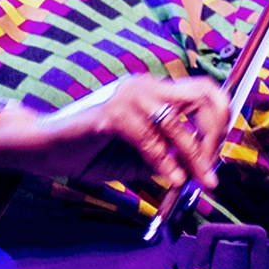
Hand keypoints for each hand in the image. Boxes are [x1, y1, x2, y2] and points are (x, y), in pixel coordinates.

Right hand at [0, 73, 229, 193]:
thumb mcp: (143, 159)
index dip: (221, 122)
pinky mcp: (111, 112)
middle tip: (211, 170)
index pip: (205, 93)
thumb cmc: (93, 152)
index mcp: (156, 91)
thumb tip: (204, 174)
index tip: (218, 156)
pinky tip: (170, 179)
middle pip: (203, 96)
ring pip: (178, 120)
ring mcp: (129, 96)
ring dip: (194, 155)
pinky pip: (150, 137)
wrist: (47, 150)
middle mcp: (146, 86)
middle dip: (214, 134)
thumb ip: (172, 160)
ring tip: (198, 181)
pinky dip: (165, 161)